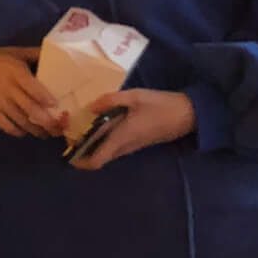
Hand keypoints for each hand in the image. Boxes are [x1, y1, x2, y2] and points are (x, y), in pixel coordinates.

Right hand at [0, 44, 67, 138]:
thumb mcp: (12, 51)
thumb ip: (33, 54)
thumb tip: (53, 54)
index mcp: (16, 72)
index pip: (36, 90)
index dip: (48, 101)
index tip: (60, 108)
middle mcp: (10, 89)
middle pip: (32, 110)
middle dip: (48, 122)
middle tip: (59, 129)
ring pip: (22, 121)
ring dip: (36, 130)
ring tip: (46, 134)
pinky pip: (7, 126)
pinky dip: (18, 132)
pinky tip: (25, 132)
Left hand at [69, 89, 195, 169]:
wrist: (187, 115)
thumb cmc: (161, 105)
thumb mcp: (134, 96)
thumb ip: (111, 101)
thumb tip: (90, 107)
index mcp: (122, 137)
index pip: (98, 160)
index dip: (82, 161)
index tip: (70, 153)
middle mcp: (125, 146)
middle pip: (100, 158)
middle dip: (85, 151)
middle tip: (73, 136)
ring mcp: (133, 146)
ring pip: (109, 152)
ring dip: (96, 146)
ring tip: (85, 128)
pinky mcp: (138, 142)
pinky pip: (117, 146)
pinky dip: (106, 140)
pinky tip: (103, 124)